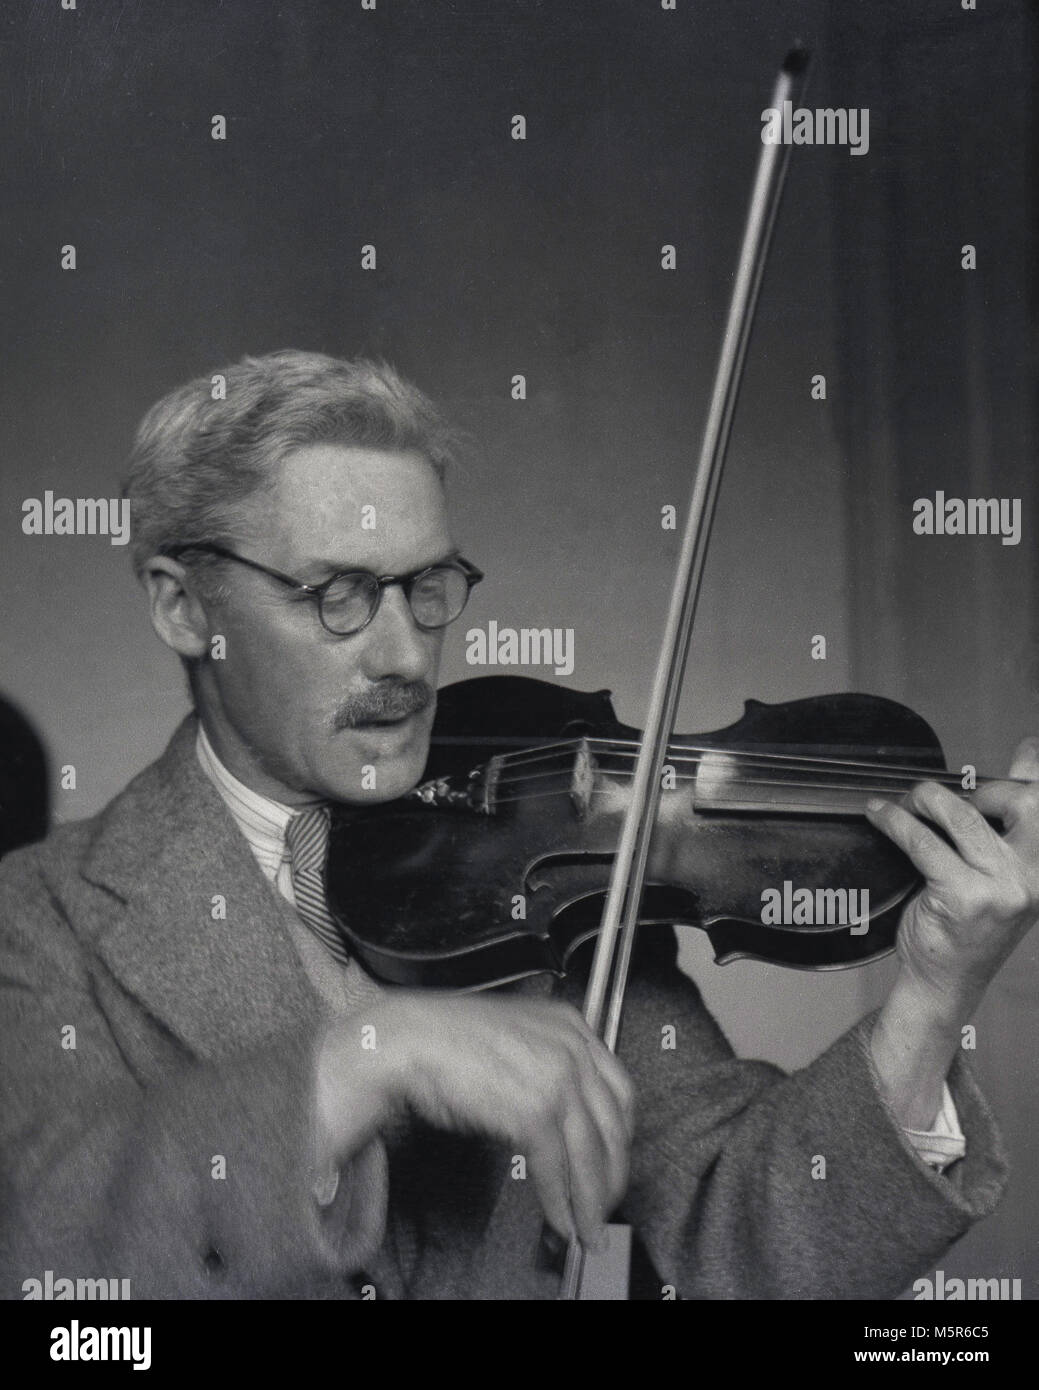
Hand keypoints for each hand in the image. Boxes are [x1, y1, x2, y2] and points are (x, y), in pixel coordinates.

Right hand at [316, 992, 633, 1246]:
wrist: (408, 1040)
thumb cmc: (446, 1042)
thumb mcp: (514, 1041)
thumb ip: (545, 1068)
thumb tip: (563, 1120)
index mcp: (570, 1025)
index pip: (618, 1089)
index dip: (619, 1135)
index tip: (613, 1160)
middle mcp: (572, 1047)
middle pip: (614, 1125)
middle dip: (613, 1174)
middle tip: (605, 1203)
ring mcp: (557, 1076)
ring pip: (591, 1153)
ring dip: (591, 1201)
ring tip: (587, 1227)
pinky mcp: (534, 1109)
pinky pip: (558, 1168)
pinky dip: (561, 1202)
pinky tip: (560, 1219)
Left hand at [865, 737, 1038, 1021]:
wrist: (945, 982)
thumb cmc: (966, 926)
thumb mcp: (997, 879)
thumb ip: (1000, 834)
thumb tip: (1010, 771)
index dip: (1035, 767)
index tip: (1024, 746)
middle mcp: (1034, 877)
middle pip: (1023, 800)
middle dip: (978, 787)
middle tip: (940, 797)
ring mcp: (1004, 888)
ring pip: (965, 817)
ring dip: (927, 800)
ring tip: (904, 803)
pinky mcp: (966, 897)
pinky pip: (925, 843)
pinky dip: (896, 823)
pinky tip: (880, 816)